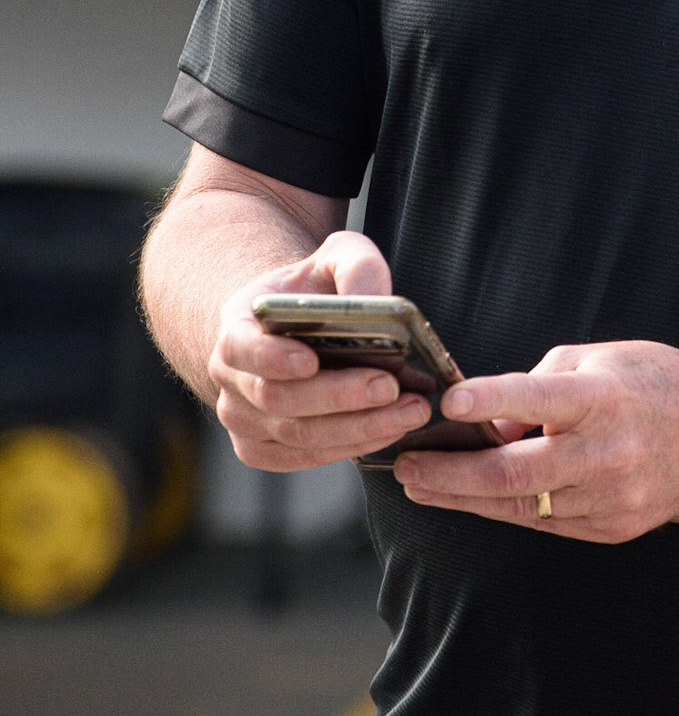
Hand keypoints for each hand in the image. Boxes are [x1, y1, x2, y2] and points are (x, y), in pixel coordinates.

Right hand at [210, 232, 433, 470]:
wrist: (288, 326)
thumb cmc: (312, 289)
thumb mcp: (337, 257)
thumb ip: (357, 268)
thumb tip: (376, 302)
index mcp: (237, 328)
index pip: (242, 347)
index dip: (273, 358)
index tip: (312, 361)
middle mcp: (231, 379)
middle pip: (278, 398)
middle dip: (339, 397)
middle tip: (391, 387)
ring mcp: (244, 419)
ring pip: (296, 436)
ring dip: (357, 428)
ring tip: (409, 411)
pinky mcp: (264, 449)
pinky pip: (305, 458)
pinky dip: (350, 447)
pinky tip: (390, 430)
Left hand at [394, 340, 678, 541]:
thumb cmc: (651, 382)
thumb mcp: (597, 360)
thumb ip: (540, 386)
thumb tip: (492, 424)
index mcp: (603, 399)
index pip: (539, 398)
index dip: (493, 400)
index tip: (449, 401)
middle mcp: (608, 452)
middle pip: (517, 474)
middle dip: (452, 473)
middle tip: (406, 466)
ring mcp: (611, 497)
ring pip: (524, 506)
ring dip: (468, 495)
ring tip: (423, 483)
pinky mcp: (613, 527)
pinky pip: (548, 522)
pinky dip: (510, 508)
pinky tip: (476, 496)